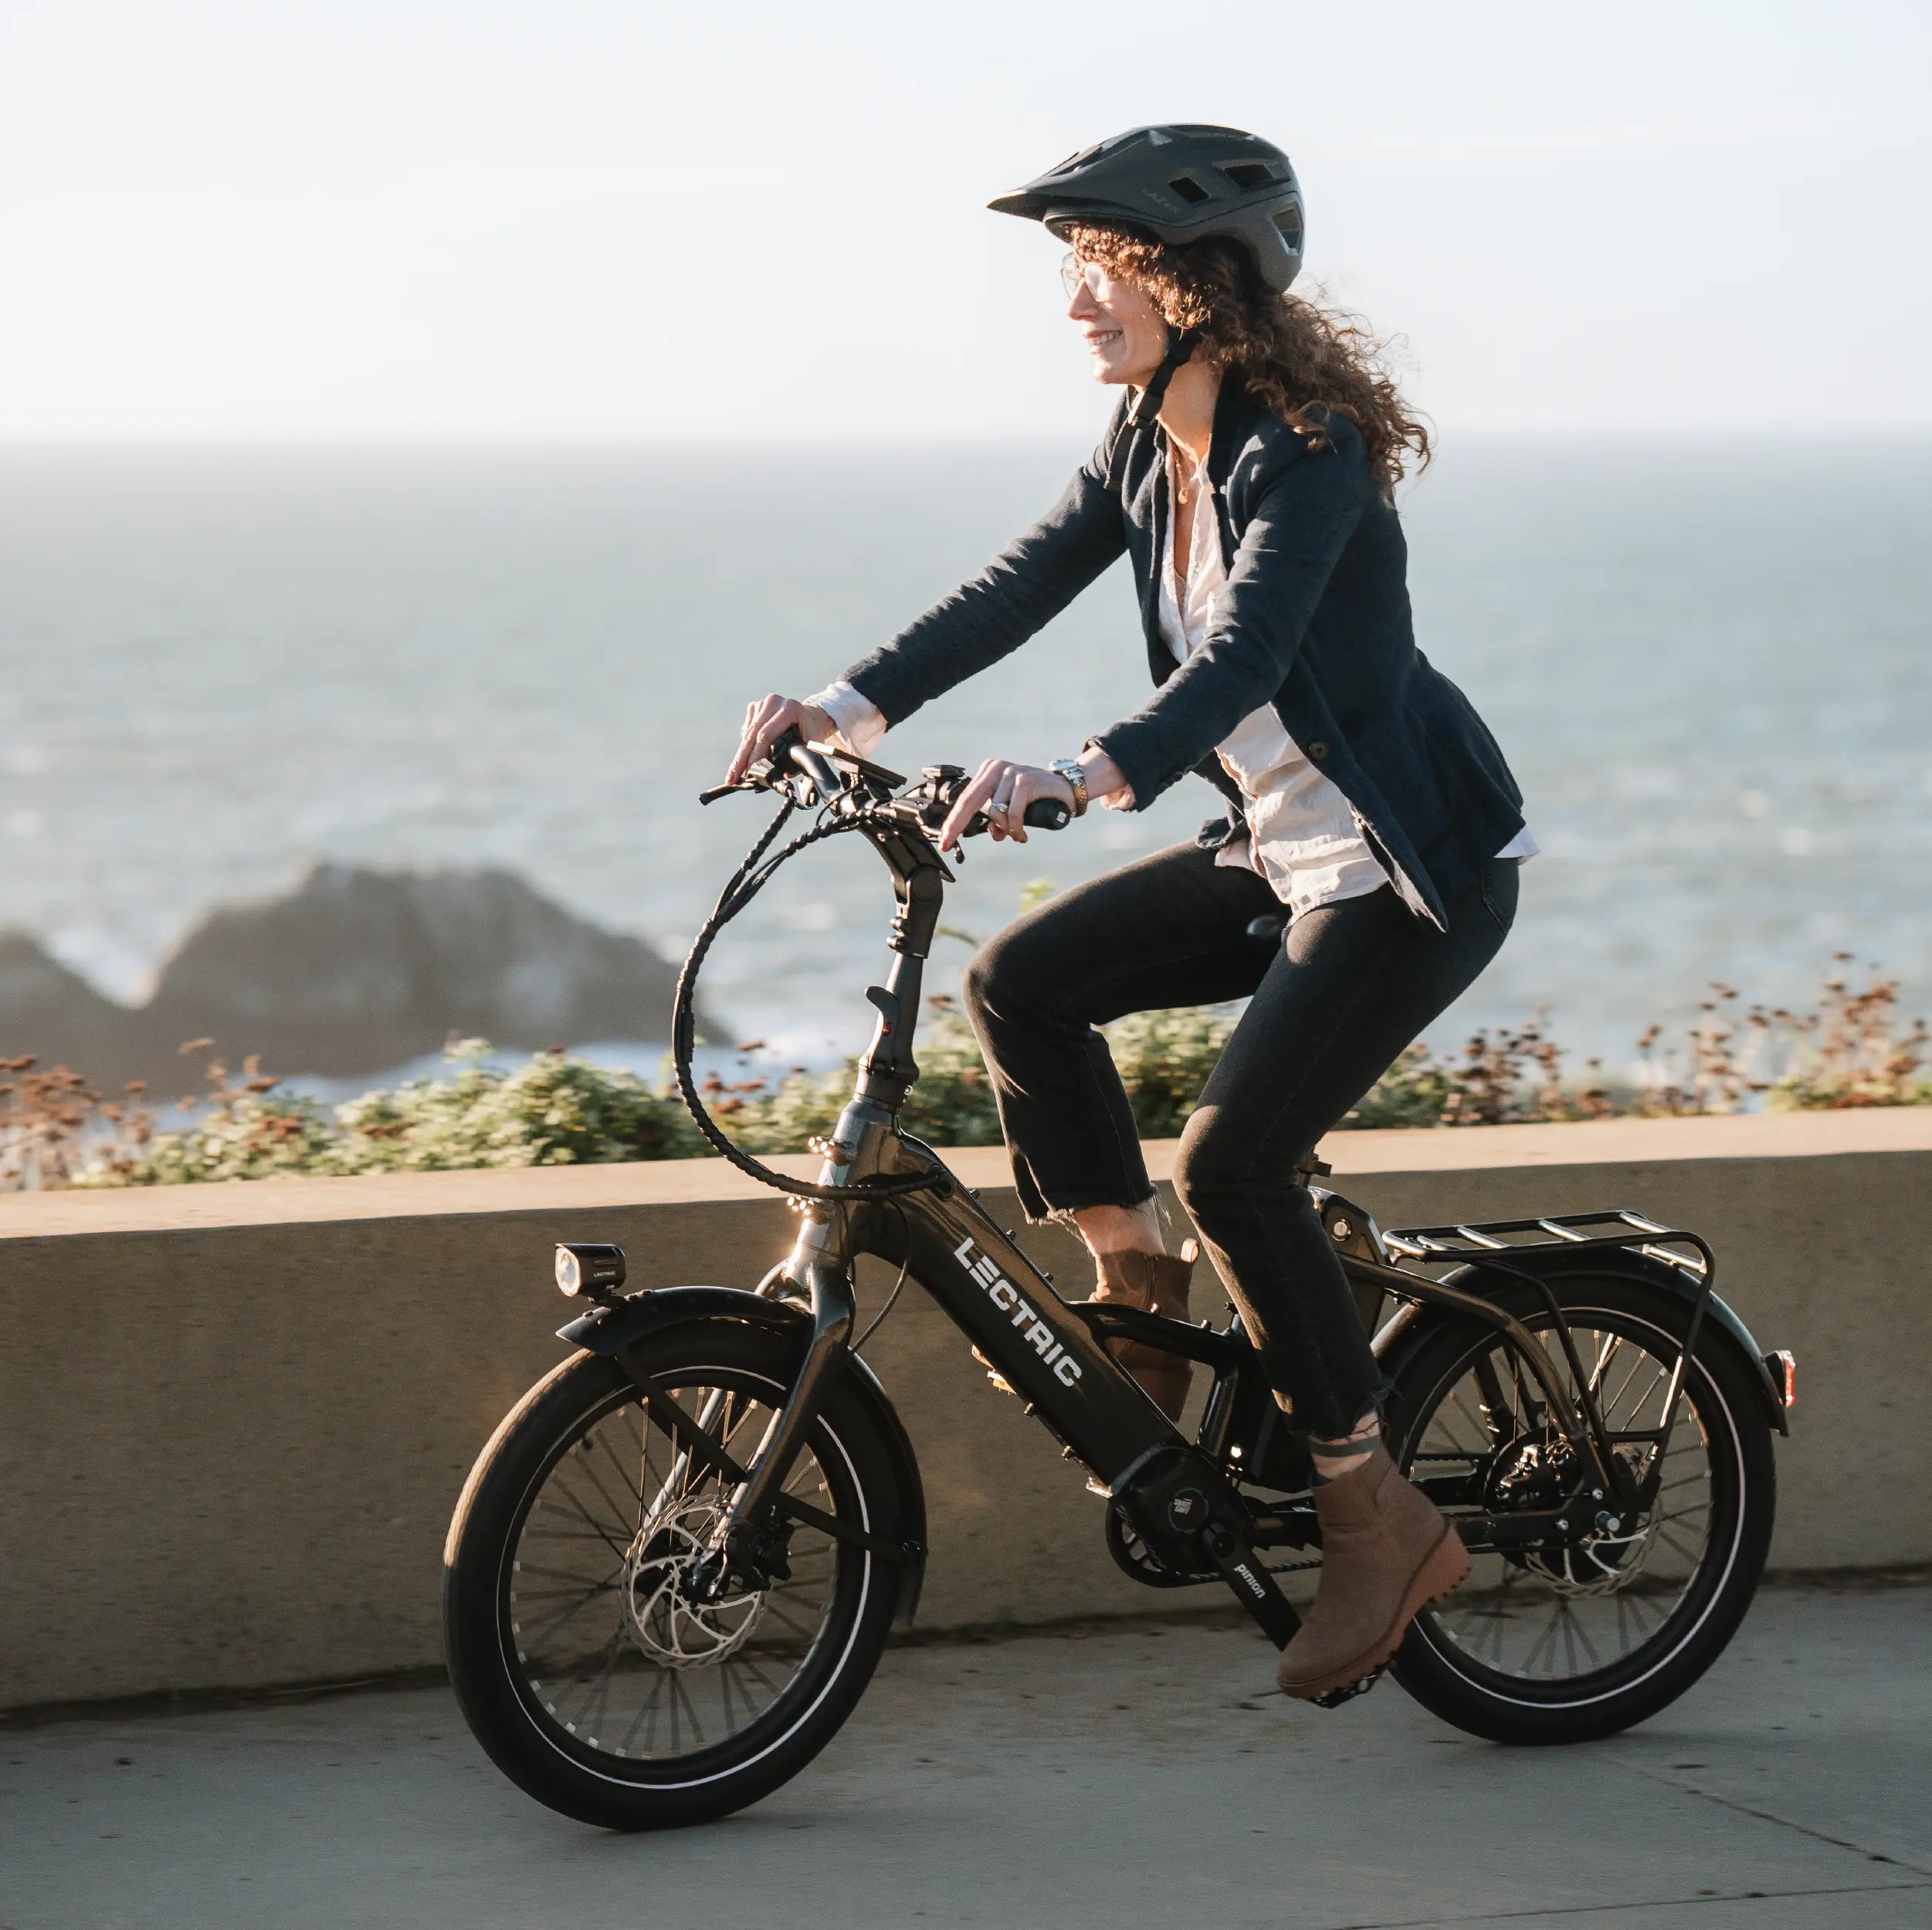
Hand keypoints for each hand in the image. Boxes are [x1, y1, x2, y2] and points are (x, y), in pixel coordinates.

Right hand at [727, 694, 835, 785]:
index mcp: (789, 709)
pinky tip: (745, 760)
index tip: (748, 771)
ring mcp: (762, 703)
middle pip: (752, 734)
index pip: (766, 734)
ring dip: (741, 755)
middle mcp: (773, 702)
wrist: (811, 716)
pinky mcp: (755, 707)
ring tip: (734, 774)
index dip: (755, 754)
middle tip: (731, 778)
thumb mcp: (812, 745)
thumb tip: (784, 775)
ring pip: (746, 734)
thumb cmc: (812, 732)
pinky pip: (746, 731)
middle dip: (741, 759)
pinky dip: (745, 747)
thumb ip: (800, 759)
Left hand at [936, 759, 1074, 851]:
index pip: (966, 799)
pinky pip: (1013, 813)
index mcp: (989, 772)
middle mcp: (997, 768)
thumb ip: (997, 819)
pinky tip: (1022, 835)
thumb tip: (993, 834)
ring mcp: (1011, 772)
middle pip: (970, 802)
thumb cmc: (1036, 798)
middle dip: (957, 825)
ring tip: (1017, 834)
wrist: (1066, 788)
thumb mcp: (1012, 809)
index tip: (943, 840)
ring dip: (1006, 829)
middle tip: (948, 844)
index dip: (953, 821)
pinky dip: (1016, 828)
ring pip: (995, 812)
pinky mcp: (1025, 781)